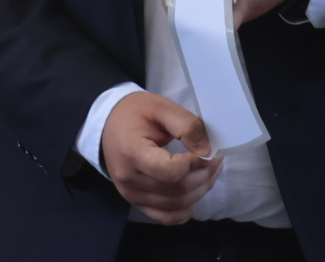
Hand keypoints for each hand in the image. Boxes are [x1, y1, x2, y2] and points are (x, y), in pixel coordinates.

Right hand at [101, 91, 221, 223]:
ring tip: (209, 173)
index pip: (170, 172)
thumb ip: (186, 126)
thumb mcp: (162, 108)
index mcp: (133, 153)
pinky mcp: (135, 202)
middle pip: (176, 190)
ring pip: (175, 205)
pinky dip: (183, 211)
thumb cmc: (135, 112)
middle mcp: (129, 179)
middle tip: (215, 160)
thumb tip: (207, 151)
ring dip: (199, 191)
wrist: (109, 124)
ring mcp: (131, 194)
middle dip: (203, 177)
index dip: (194, 164)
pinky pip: (164, 217)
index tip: (206, 150)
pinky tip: (195, 196)